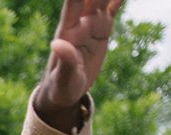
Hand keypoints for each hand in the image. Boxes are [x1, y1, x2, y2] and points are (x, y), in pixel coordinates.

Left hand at [35, 0, 123, 124]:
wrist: (65, 90)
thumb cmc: (61, 87)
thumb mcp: (64, 79)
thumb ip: (64, 62)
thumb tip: (57, 44)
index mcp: (68, 31)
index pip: (72, 2)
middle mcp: (80, 22)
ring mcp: (92, 24)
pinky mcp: (102, 29)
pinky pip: (113, 8)